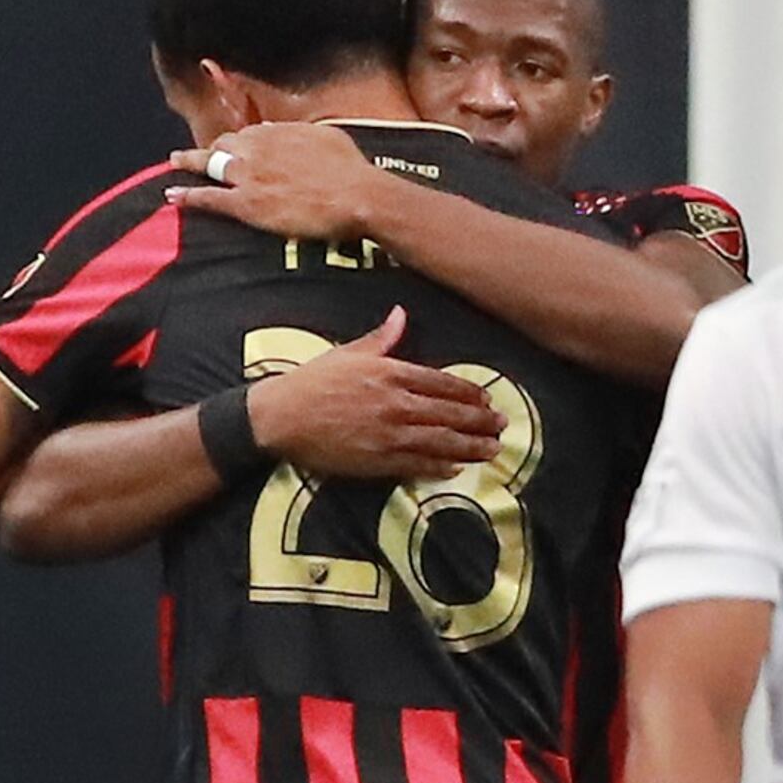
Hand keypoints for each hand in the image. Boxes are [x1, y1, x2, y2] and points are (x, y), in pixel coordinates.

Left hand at [171, 121, 384, 243]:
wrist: (354, 195)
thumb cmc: (349, 169)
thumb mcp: (327, 136)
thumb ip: (300, 132)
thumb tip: (282, 130)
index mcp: (278, 131)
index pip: (249, 133)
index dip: (240, 141)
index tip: (235, 146)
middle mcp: (258, 148)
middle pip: (224, 144)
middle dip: (212, 149)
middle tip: (199, 154)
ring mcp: (249, 175)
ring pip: (210, 164)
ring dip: (190, 162)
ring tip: (175, 162)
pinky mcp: (245, 203)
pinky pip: (208, 197)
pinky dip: (187, 195)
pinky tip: (172, 195)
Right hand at [239, 309, 502, 482]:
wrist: (281, 418)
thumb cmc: (311, 382)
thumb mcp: (348, 353)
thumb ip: (381, 338)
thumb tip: (401, 314)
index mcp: (391, 373)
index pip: (443, 383)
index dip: (469, 392)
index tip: (487, 397)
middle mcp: (396, 404)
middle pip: (450, 413)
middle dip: (479, 421)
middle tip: (501, 425)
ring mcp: (388, 435)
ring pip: (441, 441)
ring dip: (470, 446)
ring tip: (491, 449)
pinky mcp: (376, 461)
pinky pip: (416, 465)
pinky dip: (439, 467)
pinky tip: (456, 468)